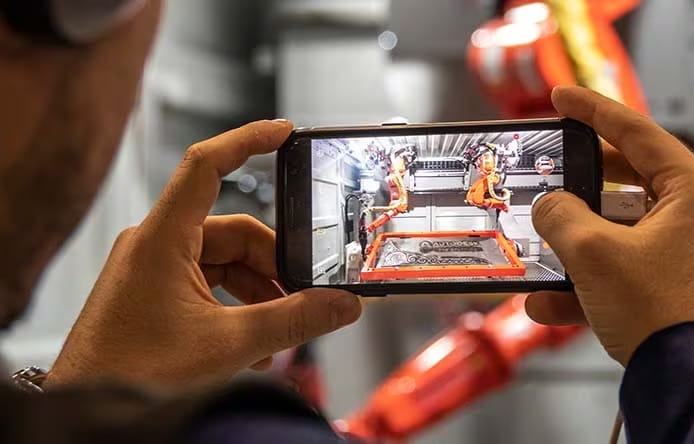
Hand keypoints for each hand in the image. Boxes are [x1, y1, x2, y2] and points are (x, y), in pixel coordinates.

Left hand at [47, 120, 361, 387]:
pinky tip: (253, 342)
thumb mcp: (228, 345)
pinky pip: (209, 285)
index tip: (284, 132)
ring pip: (224, 263)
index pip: (206, 166)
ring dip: (257, 293)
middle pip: (234, 232)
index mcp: (162, 239)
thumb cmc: (130, 375)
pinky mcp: (154, 294)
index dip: (248, 140)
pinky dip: (237, 306)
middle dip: (273, 265)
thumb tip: (339, 305)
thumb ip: (294, 321)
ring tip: (278, 331)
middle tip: (304, 294)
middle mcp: (154, 246)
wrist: (89, 415)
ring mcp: (152, 270)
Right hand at [525, 86, 693, 365]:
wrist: (689, 383)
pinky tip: (551, 304)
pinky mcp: (684, 287)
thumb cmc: (660, 313)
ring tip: (540, 261)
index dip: (592, 111)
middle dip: (579, 194)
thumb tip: (549, 206)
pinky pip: (629, 271)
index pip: (636, 133)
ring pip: (623, 235)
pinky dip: (592, 282)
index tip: (563, 98)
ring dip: (577, 250)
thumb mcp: (591, 253)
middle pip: (628, 185)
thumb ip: (559, 216)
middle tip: (551, 177)